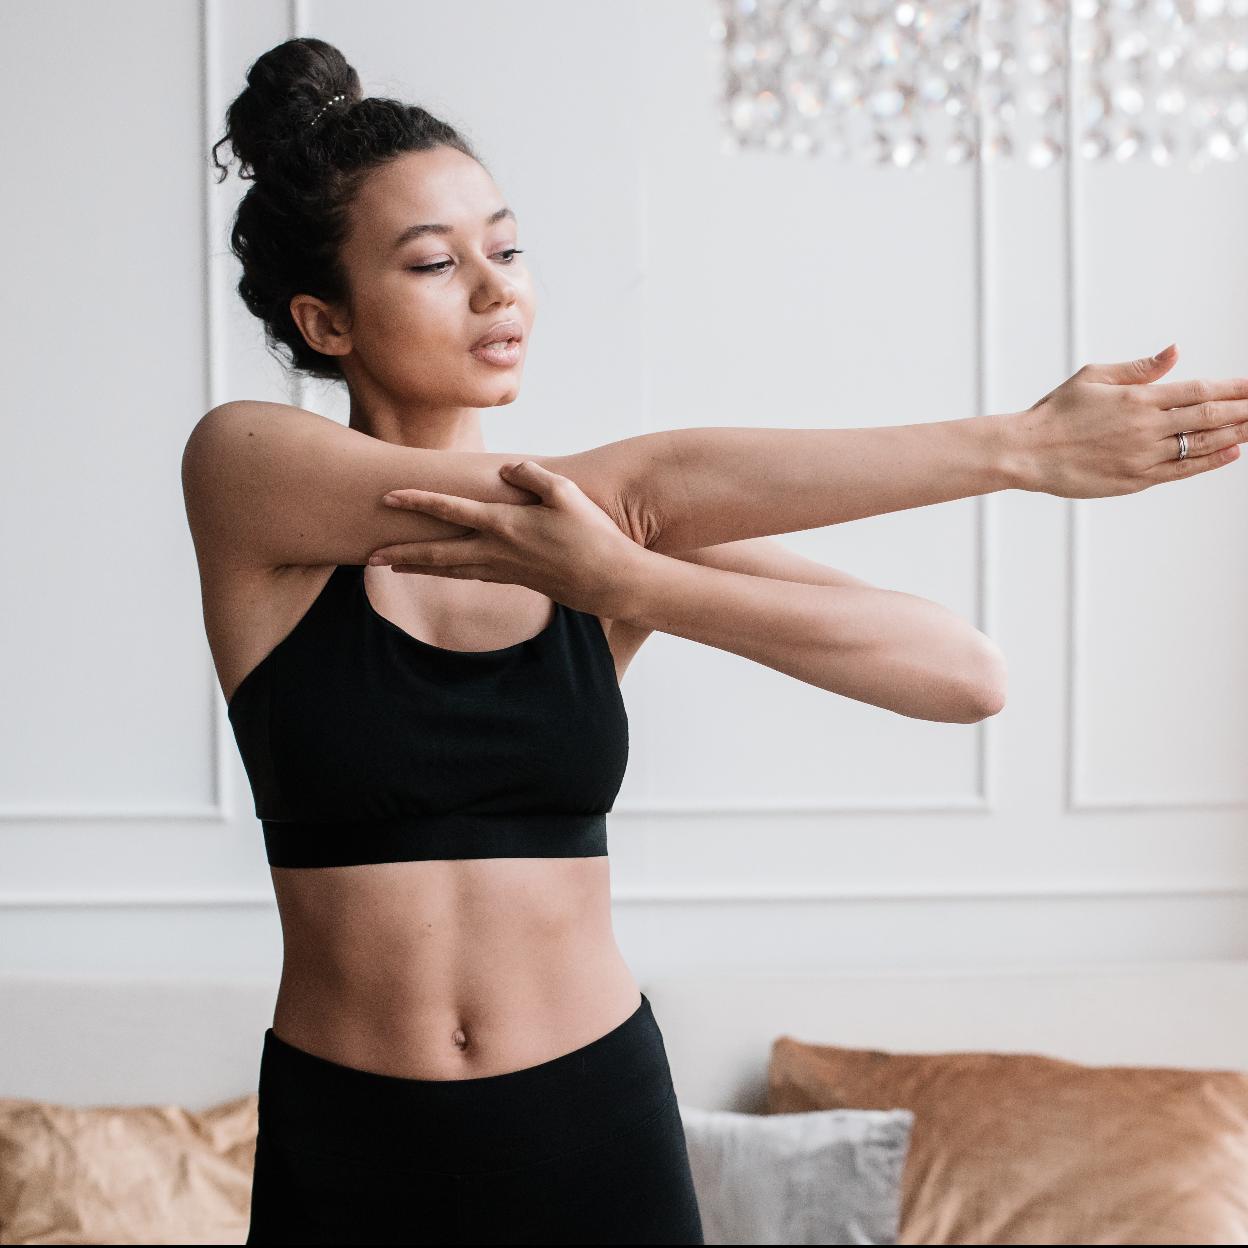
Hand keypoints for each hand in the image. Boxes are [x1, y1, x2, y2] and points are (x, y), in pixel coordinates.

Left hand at [367, 460, 648, 617]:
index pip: (452, 510)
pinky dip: (451, 573)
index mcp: (506, 525)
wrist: (611, 581)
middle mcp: (499, 551)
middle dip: (403, 553)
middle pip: (439, 553)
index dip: (418, 502)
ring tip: (392, 566)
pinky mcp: (517, 581)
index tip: (388, 497)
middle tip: (369, 555)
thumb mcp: (566, 494)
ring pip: (452, 570)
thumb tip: (504, 470)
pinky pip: (474, 575)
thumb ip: (532, 476)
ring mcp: (506, 570)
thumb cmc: (593, 534)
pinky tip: (442, 572)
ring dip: (420, 567)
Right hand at [1011, 343, 1247, 496]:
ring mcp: (1143, 456)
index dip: (1234, 388)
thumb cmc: (1056, 413)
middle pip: (1209, 416)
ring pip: (1201, 444)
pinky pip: (1182, 470)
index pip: (1199, 390)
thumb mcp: (1093, 377)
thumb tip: (1175, 353)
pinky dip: (1210, 461)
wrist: (1028, 453)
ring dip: (1235, 434)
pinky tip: (1231, 452)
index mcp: (1137, 399)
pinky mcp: (1135, 480)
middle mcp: (1146, 428)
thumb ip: (1138, 368)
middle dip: (1243, 410)